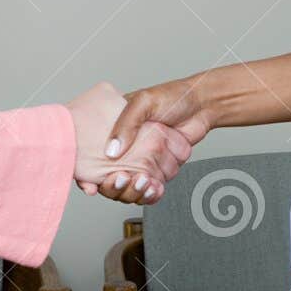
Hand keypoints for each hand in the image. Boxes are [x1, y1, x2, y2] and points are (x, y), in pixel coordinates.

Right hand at [66, 81, 193, 203]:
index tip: (90, 185)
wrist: (202, 105)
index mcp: (115, 129)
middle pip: (110, 177)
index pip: (93, 154)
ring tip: (143, 184)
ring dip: (133, 192)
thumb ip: (126, 124)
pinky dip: (150, 194)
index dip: (87, 173)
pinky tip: (153, 190)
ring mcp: (143, 159)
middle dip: (114, 186)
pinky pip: (149, 187)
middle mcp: (126, 147)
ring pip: (129, 186)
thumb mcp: (144, 103)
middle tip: (123, 180)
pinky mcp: (159, 168)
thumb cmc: (172, 96)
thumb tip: (111, 151)